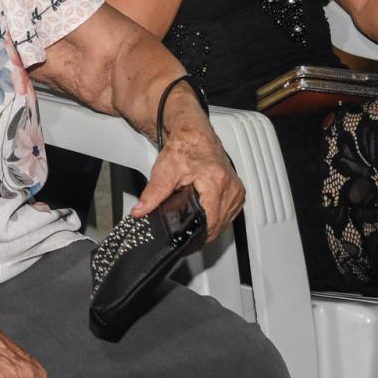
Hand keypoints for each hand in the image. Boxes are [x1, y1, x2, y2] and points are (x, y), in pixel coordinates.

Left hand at [133, 87, 244, 240]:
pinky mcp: (236, 191)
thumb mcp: (165, 170)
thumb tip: (140, 210)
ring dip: (211, 226)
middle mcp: (231, 187)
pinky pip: (229, 213)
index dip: (197, 236)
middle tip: (185, 234)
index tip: (186, 244)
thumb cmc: (184, 147)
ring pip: (225, 221)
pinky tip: (205, 216)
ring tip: (194, 223)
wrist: (193, 133)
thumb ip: (153, 193)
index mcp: (217, 183)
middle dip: (201, 232)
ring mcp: (236, 190)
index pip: (211, 222)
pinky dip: (218, 218)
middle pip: (219, 225)